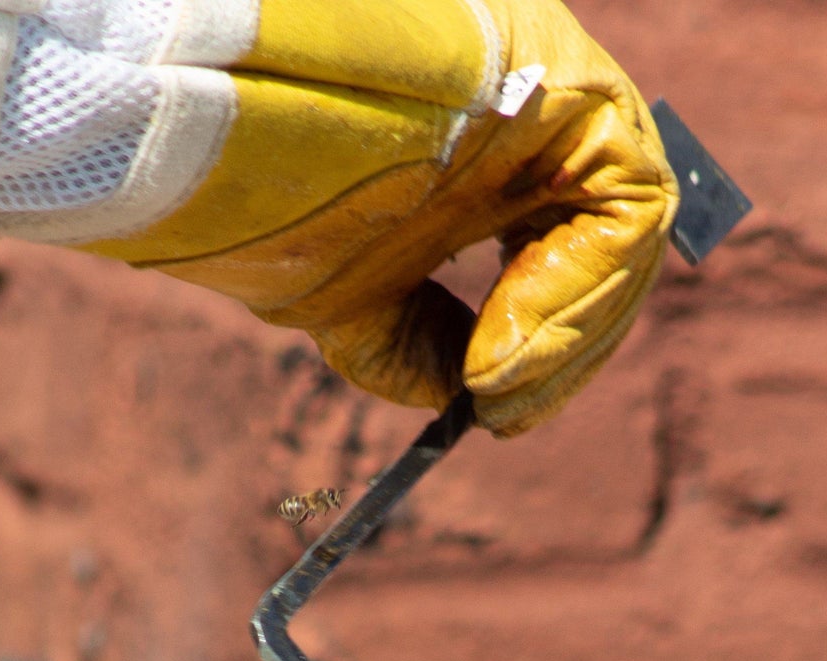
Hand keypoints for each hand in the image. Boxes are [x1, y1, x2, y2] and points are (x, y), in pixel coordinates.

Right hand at [85, 0, 674, 435]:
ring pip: (627, 217)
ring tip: (496, 393)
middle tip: (504, 414)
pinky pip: (627, 198)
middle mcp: (530, 109)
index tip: (493, 409)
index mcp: (483, 146)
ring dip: (574, 330)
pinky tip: (502, 348)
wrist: (199, 111)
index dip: (546, 336)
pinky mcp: (567, 79)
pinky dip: (579, 291)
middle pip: (605, 232)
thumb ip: (405, 334)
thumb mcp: (336, 286)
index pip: (561, 239)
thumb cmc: (246, 185)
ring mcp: (552, 87)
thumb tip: (457, 393)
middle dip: (568, 343)